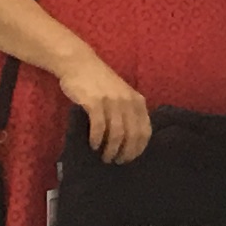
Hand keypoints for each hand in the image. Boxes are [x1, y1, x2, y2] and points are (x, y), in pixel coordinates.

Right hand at [58, 49, 154, 164]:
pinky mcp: (95, 102)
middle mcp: (128, 102)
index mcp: (138, 101)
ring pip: (117, 133)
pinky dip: (97, 139)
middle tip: (117, 162)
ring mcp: (112, 101)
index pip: (145, 130)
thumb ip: (128, 111)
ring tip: (105, 158)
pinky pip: (99, 126)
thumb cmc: (99, 82)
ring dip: (111, 149)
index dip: (139, 148)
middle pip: (133, 135)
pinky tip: (93, 146)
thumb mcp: (122, 94)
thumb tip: (129, 138)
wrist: (79, 64)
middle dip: (126, 152)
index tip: (130, 158)